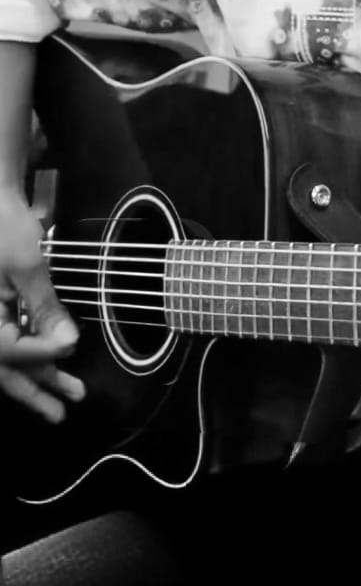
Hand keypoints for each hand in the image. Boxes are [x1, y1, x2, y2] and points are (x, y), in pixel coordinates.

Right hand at [0, 188, 84, 421]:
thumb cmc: (6, 227)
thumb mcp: (28, 266)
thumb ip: (46, 308)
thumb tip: (66, 345)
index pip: (9, 348)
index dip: (41, 354)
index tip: (72, 351)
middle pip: (3, 366)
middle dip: (34, 390)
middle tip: (61, 414)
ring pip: (8, 356)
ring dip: (37, 376)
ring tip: (67, 397)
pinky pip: (11, 340)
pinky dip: (32, 354)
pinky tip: (54, 366)